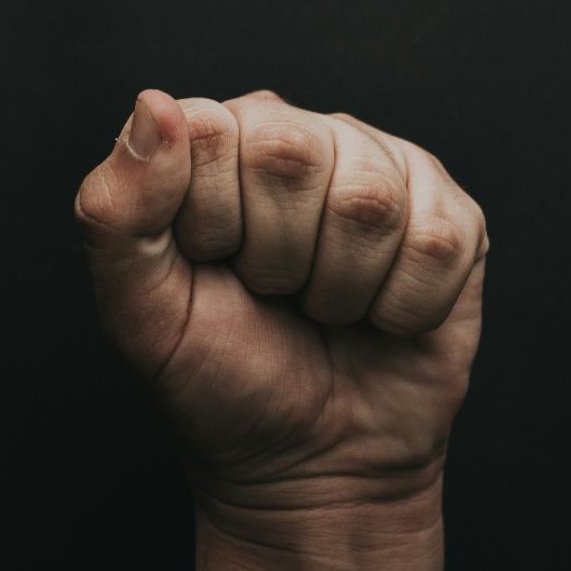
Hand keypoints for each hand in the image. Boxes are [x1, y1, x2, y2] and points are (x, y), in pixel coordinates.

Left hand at [74, 88, 487, 523]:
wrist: (310, 465)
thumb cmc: (221, 381)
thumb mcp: (140, 311)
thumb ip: (118, 209)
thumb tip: (155, 105)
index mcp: (217, 141)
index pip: (208, 132)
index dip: (210, 223)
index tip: (210, 270)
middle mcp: (303, 135)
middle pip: (292, 154)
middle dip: (275, 258)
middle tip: (272, 295)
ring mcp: (384, 170)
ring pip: (370, 201)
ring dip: (340, 289)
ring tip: (324, 310)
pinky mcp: (452, 218)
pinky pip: (438, 241)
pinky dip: (402, 309)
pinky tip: (380, 319)